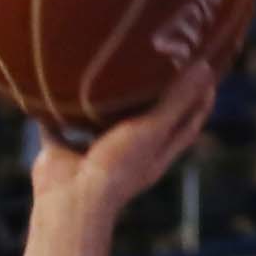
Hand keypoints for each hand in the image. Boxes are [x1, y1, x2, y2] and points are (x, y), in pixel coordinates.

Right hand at [30, 71, 214, 209]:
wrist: (71, 200)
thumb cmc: (118, 166)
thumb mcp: (153, 128)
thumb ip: (177, 100)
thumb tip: (205, 67)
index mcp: (155, 151)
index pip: (186, 121)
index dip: (199, 97)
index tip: (206, 66)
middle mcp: (126, 152)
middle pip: (146, 118)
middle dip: (151, 92)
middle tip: (157, 55)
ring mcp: (94, 153)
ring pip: (100, 121)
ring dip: (101, 100)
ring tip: (105, 65)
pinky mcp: (62, 152)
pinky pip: (56, 128)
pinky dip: (52, 111)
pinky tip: (50, 85)